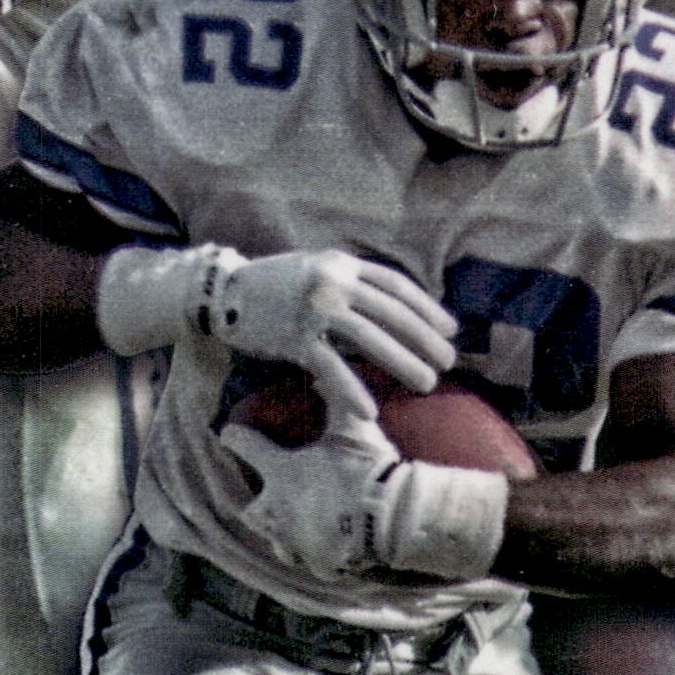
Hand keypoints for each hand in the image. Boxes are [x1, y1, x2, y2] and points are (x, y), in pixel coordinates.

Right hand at [210, 250, 456, 416]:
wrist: (223, 292)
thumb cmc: (275, 285)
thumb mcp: (318, 269)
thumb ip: (351, 283)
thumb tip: (394, 309)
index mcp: (342, 263)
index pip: (396, 285)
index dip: (427, 307)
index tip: (451, 329)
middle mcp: (332, 281)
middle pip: (390, 311)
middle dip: (424, 338)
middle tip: (449, 361)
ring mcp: (313, 308)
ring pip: (369, 338)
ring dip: (402, 362)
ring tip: (426, 383)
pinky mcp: (293, 336)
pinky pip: (329, 367)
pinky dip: (351, 390)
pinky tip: (370, 410)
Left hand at [220, 396, 507, 583]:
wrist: (393, 516)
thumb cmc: (368, 466)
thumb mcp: (352, 425)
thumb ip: (335, 393)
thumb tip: (319, 366)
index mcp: (281, 472)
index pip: (243, 446)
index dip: (235, 436)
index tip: (229, 432)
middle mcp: (279, 511)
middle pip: (249, 509)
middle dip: (254, 500)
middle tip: (265, 492)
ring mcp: (297, 542)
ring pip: (276, 541)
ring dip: (281, 531)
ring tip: (292, 523)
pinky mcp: (319, 564)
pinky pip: (310, 562)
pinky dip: (314, 554)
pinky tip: (323, 547)